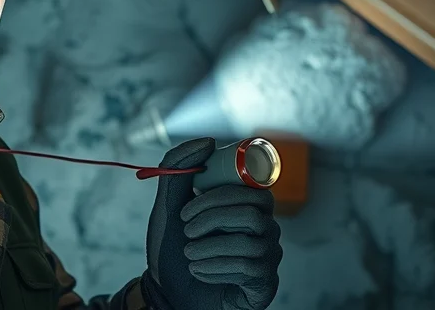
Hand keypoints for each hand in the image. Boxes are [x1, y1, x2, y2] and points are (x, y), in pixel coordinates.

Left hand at [141, 138, 281, 309]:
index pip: (252, 187)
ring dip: (209, 247)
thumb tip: (207, 141)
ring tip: (189, 254)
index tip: (189, 200)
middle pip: (255, 211)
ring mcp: (267, 255)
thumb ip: (178, 169)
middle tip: (186, 229)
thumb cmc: (171, 248)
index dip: (221, 192)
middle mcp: (262, 227)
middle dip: (213, 217)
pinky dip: (215, 268)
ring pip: (249, 241)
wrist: (167, 293)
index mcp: (243, 205)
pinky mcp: (265, 282)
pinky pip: (249, 269)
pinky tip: (200, 271)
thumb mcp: (168, 206)